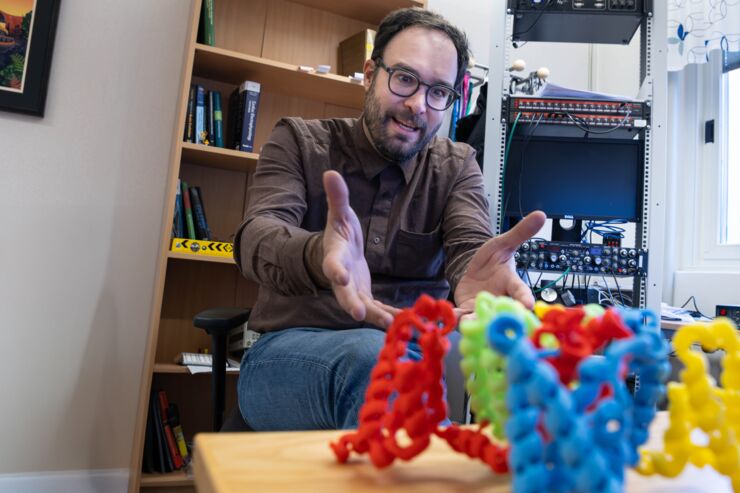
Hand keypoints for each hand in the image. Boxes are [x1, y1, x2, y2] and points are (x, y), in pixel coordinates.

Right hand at [321, 171, 397, 327]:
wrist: (341, 252)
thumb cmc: (340, 232)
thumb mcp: (339, 213)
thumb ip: (337, 197)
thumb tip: (330, 172)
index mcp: (335, 256)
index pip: (332, 263)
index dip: (335, 270)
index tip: (340, 277)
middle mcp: (342, 278)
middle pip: (344, 294)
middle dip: (351, 304)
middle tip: (359, 315)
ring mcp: (354, 291)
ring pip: (363, 307)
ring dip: (375, 316)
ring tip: (391, 325)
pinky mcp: (366, 298)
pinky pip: (378, 309)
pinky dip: (390, 316)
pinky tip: (406, 323)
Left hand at [454, 211, 546, 311]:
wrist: (474, 270)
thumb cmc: (494, 259)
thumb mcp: (503, 243)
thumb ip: (520, 232)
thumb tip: (540, 214)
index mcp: (512, 283)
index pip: (521, 291)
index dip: (524, 299)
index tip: (528, 306)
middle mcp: (501, 299)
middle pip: (505, 313)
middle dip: (502, 318)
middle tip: (498, 321)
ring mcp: (485, 308)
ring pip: (485, 320)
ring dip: (479, 322)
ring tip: (472, 321)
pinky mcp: (469, 311)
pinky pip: (466, 319)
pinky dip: (460, 319)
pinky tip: (455, 317)